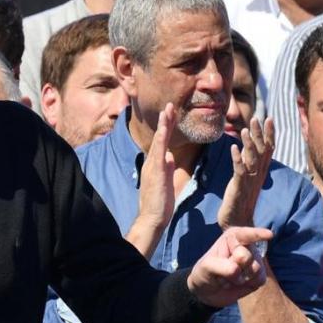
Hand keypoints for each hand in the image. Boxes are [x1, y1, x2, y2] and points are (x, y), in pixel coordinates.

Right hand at [136, 103, 176, 230]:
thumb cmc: (159, 204)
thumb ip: (167, 169)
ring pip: (159, 141)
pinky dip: (161, 138)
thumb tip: (170, 158)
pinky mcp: (156, 171)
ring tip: (169, 109)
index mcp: (155, 165)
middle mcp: (151, 162)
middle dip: (165, 120)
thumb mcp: (165, 182)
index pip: (161, 143)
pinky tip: (164, 128)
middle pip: (159, 137)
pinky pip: (159, 151)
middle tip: (170, 105)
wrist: (152, 218)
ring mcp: (152, 166)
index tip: (170, 114)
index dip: (166, 128)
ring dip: (164, 124)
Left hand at [188, 226, 273, 307]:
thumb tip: (237, 270)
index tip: (269, 235)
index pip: (246, 234)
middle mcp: (246, 247)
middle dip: (232, 268)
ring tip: (228, 277)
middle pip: (245, 257)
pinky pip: (259, 280)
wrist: (208, 291)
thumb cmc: (205, 272)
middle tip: (223, 270)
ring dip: (237, 278)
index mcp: (233, 237)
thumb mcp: (206, 267)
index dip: (257, 234)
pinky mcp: (259, 276)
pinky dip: (246, 285)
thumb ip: (220, 266)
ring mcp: (255, 261)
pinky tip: (237, 284)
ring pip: (254, 270)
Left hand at [218, 117, 274, 229]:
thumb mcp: (248, 180)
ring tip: (245, 129)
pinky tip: (234, 148)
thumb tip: (250, 151)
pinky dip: (237, 159)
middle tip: (258, 117)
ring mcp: (249, 181)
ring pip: (252, 159)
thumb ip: (250, 165)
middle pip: (262, 151)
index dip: (269, 134)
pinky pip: (240, 171)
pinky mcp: (239, 187)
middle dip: (260, 133)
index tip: (269, 118)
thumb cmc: (241, 200)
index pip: (268, 149)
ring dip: (249, 143)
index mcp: (261, 172)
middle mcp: (258, 175)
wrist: (238, 223)